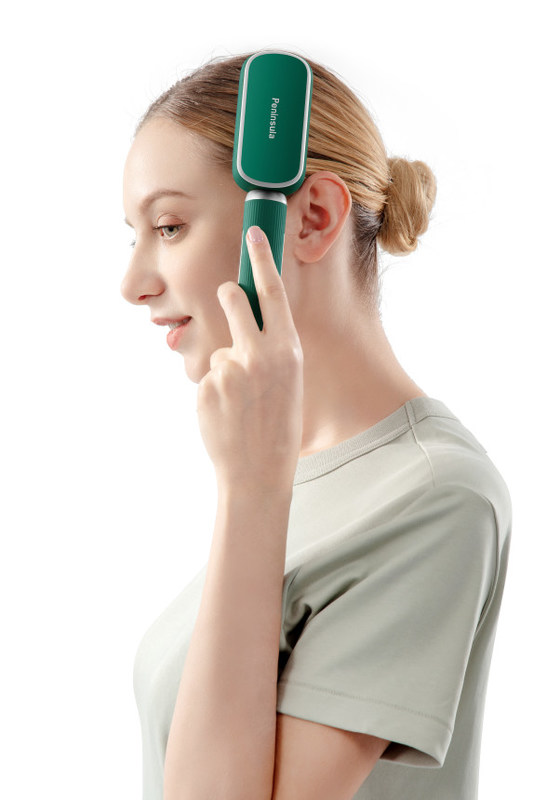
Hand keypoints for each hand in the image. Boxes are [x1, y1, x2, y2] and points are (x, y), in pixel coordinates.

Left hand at [197, 226, 303, 493]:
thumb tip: (247, 324)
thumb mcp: (289, 381)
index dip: (262, 257)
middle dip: (227, 296)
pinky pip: (209, 375)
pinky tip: (226, 414)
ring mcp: (231, 370)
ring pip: (220, 349)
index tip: (253, 231)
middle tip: (225, 297)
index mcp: (288, 351)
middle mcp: (260, 354)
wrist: (258, 472)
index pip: (272, 292)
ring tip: (239, 401)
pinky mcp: (208, 386)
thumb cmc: (278, 426)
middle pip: (233, 299)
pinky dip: (215, 391)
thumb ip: (273, 349)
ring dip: (225, 368)